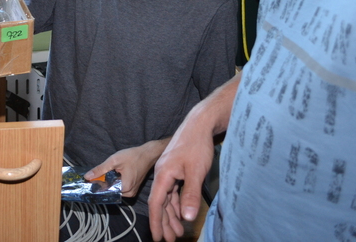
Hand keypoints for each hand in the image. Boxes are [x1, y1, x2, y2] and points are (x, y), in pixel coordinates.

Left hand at [84, 139, 168, 197]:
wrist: (148, 154)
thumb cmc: (133, 156)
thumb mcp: (114, 160)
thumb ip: (100, 169)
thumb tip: (87, 177)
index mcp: (125, 188)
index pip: (106, 191)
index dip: (97, 186)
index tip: (89, 181)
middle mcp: (129, 193)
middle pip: (110, 191)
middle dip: (103, 183)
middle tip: (99, 174)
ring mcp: (131, 192)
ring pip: (115, 189)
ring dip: (109, 182)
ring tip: (108, 172)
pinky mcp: (132, 189)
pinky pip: (120, 187)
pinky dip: (115, 181)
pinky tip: (115, 173)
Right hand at [147, 123, 213, 240]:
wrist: (199, 124)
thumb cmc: (196, 145)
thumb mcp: (195, 171)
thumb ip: (190, 195)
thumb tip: (187, 217)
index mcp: (163, 174)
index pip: (156, 203)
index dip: (156, 221)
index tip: (157, 237)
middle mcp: (162, 174)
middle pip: (160, 203)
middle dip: (165, 222)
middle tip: (169, 240)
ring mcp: (169, 171)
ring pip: (167, 198)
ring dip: (171, 214)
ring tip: (177, 231)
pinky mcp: (176, 169)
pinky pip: (173, 191)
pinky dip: (176, 203)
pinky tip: (181, 212)